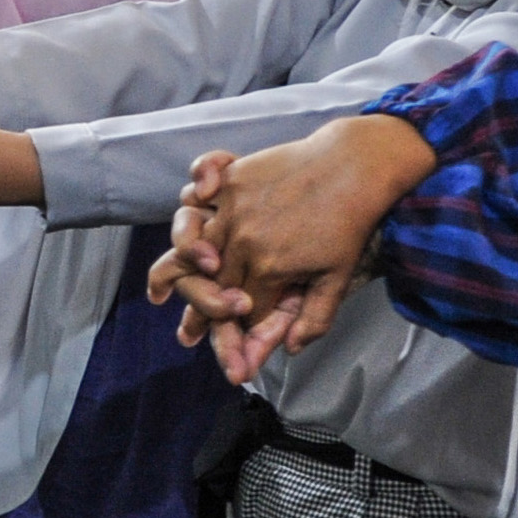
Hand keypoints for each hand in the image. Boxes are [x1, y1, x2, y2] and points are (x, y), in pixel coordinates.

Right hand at [146, 116, 434, 384]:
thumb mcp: (338, 278)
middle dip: (200, 313)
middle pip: (208, 282)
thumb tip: (290, 349)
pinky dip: (194, 190)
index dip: (232, 332)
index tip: (228, 348)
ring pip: (192, 241)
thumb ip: (314, 318)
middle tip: (187, 337)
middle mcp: (243, 240)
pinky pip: (200, 185)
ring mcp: (235, 207)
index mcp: (268, 269)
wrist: (356, 168)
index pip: (239, 310)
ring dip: (177, 264)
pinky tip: (197, 201)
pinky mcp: (235, 178)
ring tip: (161, 289)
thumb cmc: (350, 224)